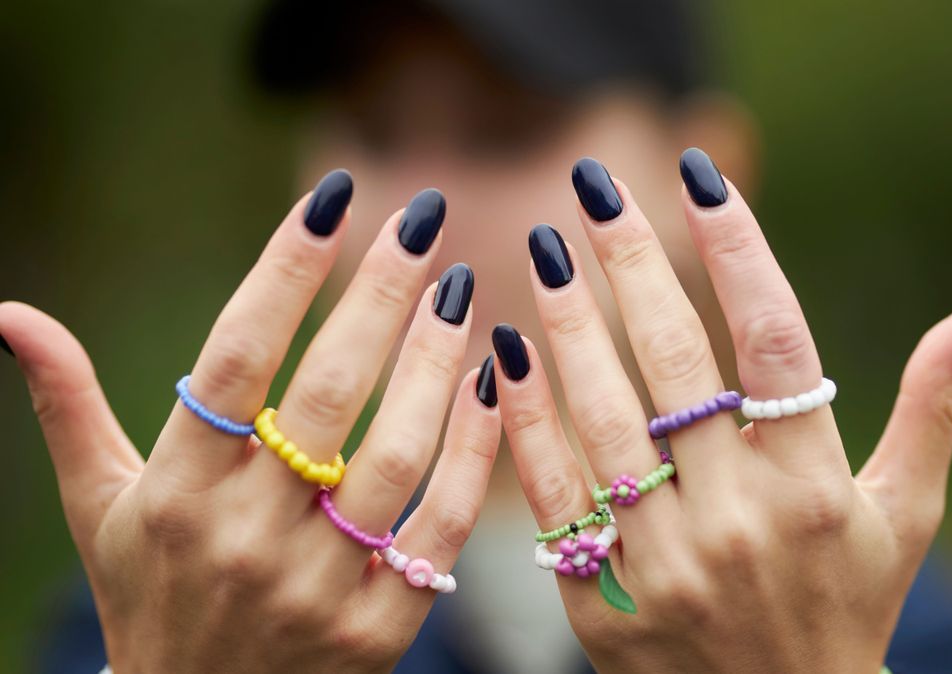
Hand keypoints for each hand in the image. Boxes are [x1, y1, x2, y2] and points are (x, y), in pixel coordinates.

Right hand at [0, 172, 499, 672]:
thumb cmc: (152, 591)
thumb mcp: (103, 505)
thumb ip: (69, 407)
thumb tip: (12, 314)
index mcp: (177, 492)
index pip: (235, 359)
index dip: (285, 271)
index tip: (332, 199)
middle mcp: (245, 535)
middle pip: (328, 394)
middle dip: (380, 295)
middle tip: (423, 219)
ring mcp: (317, 584)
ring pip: (395, 455)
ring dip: (435, 365)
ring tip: (462, 289)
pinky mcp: (378, 626)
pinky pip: (441, 526)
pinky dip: (473, 453)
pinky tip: (490, 383)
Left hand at [491, 151, 951, 671]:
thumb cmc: (847, 607)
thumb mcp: (903, 517)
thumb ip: (933, 412)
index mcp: (815, 490)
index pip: (773, 341)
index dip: (736, 249)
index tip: (699, 176)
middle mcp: (737, 520)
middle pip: (676, 364)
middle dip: (632, 263)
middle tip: (593, 184)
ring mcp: (664, 563)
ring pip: (603, 418)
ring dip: (569, 324)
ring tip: (543, 247)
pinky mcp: (602, 602)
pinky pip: (554, 494)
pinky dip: (525, 420)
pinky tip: (505, 353)